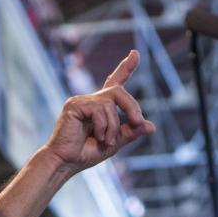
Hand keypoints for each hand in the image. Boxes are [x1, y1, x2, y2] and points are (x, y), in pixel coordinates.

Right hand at [42, 50, 155, 171]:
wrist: (66, 163)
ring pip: (110, 103)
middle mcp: (91, 99)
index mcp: (101, 106)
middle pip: (119, 91)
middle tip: (138, 122)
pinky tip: (98, 137)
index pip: (115, 82)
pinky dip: (103, 126)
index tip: (135, 53)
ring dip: (114, 125)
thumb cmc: (86, 153)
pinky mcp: (74, 105)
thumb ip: (131, 132)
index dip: (126, 68)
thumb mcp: (115, 142)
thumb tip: (151, 126)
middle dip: (132, 107)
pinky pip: (99, 109)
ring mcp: (81, 100)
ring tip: (106, 140)